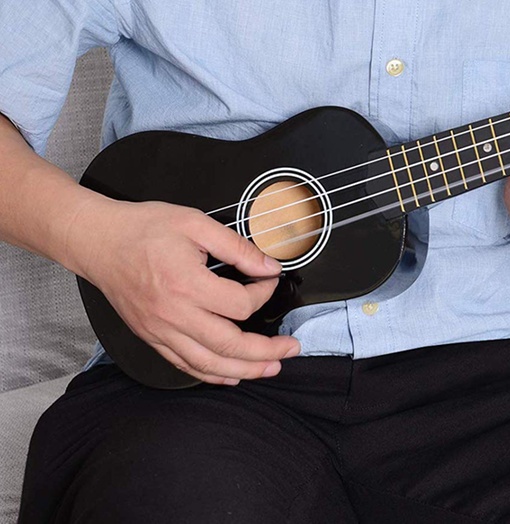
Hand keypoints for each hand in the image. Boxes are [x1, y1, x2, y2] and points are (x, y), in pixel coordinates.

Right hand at [68, 199, 299, 385]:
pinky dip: (211, 375)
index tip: (269, 280)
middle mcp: (174, 314)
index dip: (264, 293)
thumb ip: (237, 247)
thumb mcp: (195, 223)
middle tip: (291, 348)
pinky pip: (184, 365)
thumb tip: (269, 266)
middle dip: (267, 351)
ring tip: (270, 368)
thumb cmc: (143, 228)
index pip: (241, 304)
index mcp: (188, 284)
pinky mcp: (151, 337)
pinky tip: (231, 376)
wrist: (97, 241)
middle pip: (230, 345)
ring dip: (245, 370)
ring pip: (209, 364)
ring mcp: (160, 330)